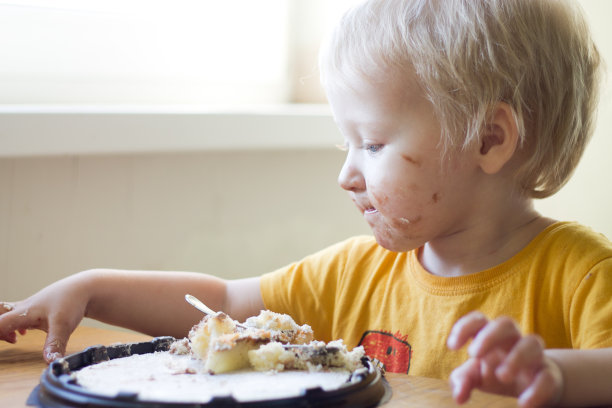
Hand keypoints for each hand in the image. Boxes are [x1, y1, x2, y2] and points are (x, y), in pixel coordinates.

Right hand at [0, 274, 90, 362]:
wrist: (85, 288)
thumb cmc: (72, 301)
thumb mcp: (63, 325)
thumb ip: (54, 344)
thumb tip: (50, 362)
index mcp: (24, 312)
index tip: (8, 342)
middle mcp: (22, 308)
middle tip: (7, 339)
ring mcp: (28, 307)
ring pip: (5, 314)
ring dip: (3, 327)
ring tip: (14, 339)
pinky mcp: (35, 309)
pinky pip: (14, 315)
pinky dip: (12, 325)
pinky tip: (21, 334)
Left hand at [447, 311, 563, 406]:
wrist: (533, 386)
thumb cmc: (496, 373)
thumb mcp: (475, 375)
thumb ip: (462, 381)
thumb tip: (458, 396)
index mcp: (492, 336)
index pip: (479, 319)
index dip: (464, 326)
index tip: (452, 347)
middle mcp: (514, 341)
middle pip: (507, 323)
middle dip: (489, 335)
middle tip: (474, 355)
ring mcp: (534, 356)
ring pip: (532, 342)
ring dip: (516, 358)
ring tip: (501, 376)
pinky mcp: (550, 376)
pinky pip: (548, 377)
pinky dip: (537, 390)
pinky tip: (523, 404)